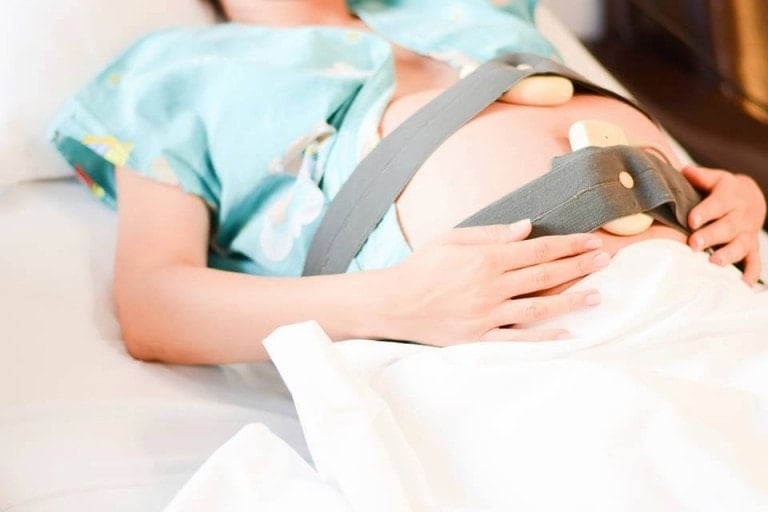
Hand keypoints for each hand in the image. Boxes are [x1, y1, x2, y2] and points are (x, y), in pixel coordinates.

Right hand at [381, 220, 609, 344]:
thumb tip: (527, 228)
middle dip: (579, 266)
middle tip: (607, 260)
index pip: (537, 250)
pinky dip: (544, 336)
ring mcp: (487, 315)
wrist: (392, 304)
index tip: (592, 241)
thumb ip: (490, 234)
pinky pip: (518, 339)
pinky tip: (568, 332)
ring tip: (597, 294)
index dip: (568, 245)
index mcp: (484, 259)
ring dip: (571, 300)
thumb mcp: (451, 239)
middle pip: (544, 275)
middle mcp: (490, 287)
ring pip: (538, 307)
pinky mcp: (479, 338)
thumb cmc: (420, 267)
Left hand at [683, 165, 766, 284]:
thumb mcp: (715, 178)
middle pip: (728, 227)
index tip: (691, 220)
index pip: (718, 203)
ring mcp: (748, 234)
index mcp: (730, 196)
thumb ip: (700, 176)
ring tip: (713, 263)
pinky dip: (750, 274)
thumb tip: (684, 171)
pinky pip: (754, 262)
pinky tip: (743, 286)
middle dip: (712, 236)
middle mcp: (741, 216)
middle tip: (694, 244)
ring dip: (728, 255)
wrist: (751, 198)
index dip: (705, 211)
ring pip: (740, 245)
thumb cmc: (723, 190)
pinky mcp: (752, 248)